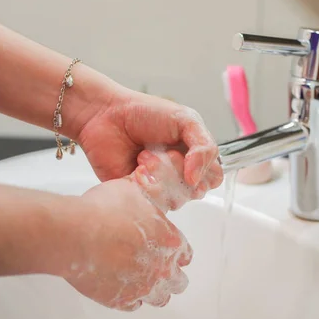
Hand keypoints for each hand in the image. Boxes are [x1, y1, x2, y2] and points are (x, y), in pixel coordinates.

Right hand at [65, 178, 191, 310]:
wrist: (74, 234)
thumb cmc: (102, 210)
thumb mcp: (133, 190)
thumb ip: (147, 194)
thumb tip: (149, 185)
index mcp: (169, 241)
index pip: (185, 254)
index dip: (178, 252)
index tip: (171, 251)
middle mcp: (161, 268)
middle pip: (178, 281)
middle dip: (171, 275)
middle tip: (160, 269)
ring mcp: (141, 287)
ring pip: (160, 298)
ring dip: (155, 290)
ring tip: (146, 282)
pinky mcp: (119, 300)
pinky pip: (133, 306)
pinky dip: (131, 298)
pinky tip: (124, 288)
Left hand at [76, 87, 222, 188]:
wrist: (104, 116)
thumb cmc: (144, 113)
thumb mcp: (185, 119)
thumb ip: (204, 146)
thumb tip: (197, 179)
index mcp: (195, 156)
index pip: (213, 177)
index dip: (204, 170)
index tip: (186, 154)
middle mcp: (180, 174)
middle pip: (197, 191)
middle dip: (180, 171)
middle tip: (162, 152)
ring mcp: (160, 187)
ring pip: (176, 200)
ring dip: (161, 176)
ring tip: (143, 157)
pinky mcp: (139, 196)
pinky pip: (153, 205)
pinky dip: (146, 186)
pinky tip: (135, 170)